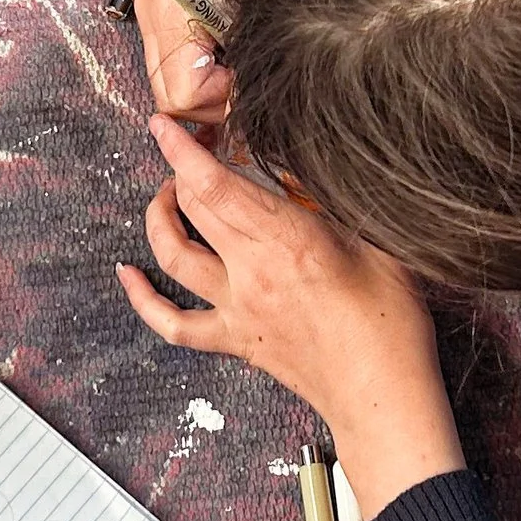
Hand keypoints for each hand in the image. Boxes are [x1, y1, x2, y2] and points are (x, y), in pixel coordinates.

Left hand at [119, 116, 464, 514]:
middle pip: (192, 210)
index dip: (182, 151)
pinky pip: (173, 323)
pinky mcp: (234, 340)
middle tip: (193, 152)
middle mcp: (251, 273)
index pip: (216, 186)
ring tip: (165, 196)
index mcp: (288, 241)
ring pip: (173, 256)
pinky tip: (129, 275)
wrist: (382, 395)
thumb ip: (337, 201)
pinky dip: (143, 298)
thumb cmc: (392, 322)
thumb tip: (304, 166)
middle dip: (182, 172)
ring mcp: (236, 309)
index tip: (164, 125)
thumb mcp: (379, 241)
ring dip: (159, 219)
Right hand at [135, 0, 230, 122]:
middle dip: (207, 100)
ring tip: (232, 64)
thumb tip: (236, 113)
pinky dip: (199, 70)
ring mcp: (151, 13)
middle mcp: (150, 14)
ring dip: (204, 86)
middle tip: (237, 82)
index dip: (215, 101)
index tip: (240, 84)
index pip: (179, 96)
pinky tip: (221, 56)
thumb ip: (238, 76)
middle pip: (166, 96)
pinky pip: (173, 63)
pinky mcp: (161, 14)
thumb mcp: (253, 28)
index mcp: (168, 15)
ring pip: (167, 83)